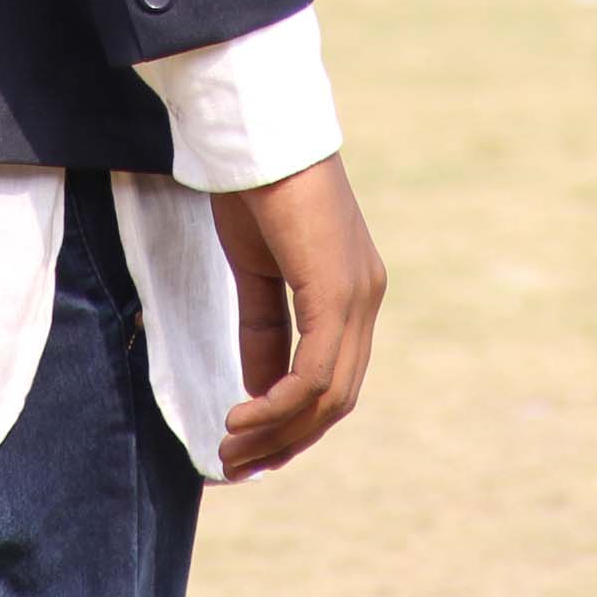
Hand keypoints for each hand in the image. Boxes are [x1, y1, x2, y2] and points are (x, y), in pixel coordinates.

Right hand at [209, 152, 384, 480]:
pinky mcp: (336, 292)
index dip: (294, 421)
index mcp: (353, 291)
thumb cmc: (255, 189)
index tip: (249, 446)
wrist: (259, 134)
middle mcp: (367, 298)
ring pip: (328, 394)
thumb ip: (264, 331)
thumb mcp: (257, 272)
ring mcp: (358, 296)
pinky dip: (279, 404)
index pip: (334, 378)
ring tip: (230, 447)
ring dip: (277, 431)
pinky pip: (315, 372)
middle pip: (335, 399)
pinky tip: (244, 415)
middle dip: (284, 439)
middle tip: (234, 463)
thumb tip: (258, 393)